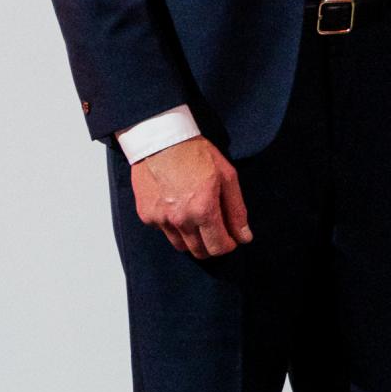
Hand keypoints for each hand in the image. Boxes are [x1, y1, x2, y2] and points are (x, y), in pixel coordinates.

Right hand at [131, 136, 251, 258]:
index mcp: (203, 210)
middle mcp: (180, 219)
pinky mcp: (146, 215)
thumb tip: (244, 236)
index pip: (218, 247)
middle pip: (199, 251)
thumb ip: (236, 210)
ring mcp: (160, 219)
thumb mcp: (227, 177)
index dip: (228, 245)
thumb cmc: (197, 154)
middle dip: (212, 246)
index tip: (232, 239)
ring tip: (198, 220)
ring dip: (193, 239)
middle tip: (217, 232)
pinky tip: (178, 208)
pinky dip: (174, 227)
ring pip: (180, 245)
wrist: (161, 140)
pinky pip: (164, 231)